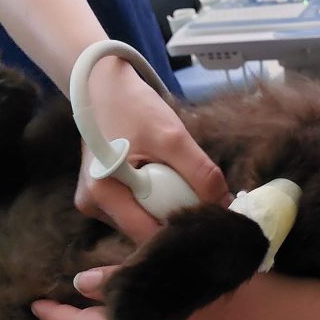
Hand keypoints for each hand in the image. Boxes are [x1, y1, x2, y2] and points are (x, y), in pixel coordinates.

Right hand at [76, 58, 231, 241]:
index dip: (180, 231)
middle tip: (203, 204)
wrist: (104, 84)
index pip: (148, 235)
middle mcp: (93, 205)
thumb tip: (226, 206)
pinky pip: (138, 210)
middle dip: (176, 221)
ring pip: (143, 222)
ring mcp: (96, 203)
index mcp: (101, 194)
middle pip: (145, 232)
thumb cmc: (134, 106)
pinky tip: (167, 185)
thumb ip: (201, 173)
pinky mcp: (103, 197)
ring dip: (167, 210)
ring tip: (183, 189)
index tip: (208, 221)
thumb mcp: (173, 137)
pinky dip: (157, 201)